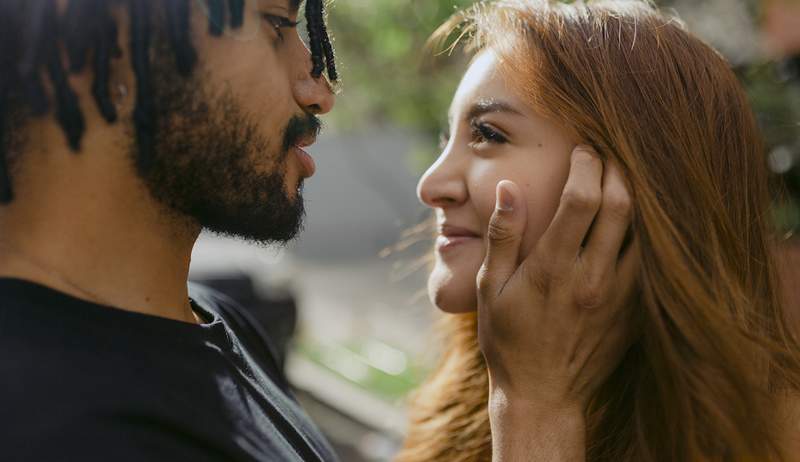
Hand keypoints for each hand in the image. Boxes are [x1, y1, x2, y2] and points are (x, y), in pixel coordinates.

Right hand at [478, 145, 638, 414]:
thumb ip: (503, 235)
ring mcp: (619, 295)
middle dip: (616, 169)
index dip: (586, 164)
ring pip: (642, 230)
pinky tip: (631, 221)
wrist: (542, 394)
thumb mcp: (491, 288)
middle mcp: (592, 277)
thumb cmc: (507, 339)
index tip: (582, 148)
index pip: (582, 198)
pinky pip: (648, 260)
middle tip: (607, 153)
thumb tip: (511, 188)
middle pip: (621, 204)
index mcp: (553, 267)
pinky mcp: (633, 311)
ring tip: (622, 177)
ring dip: (635, 197)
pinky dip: (643, 232)